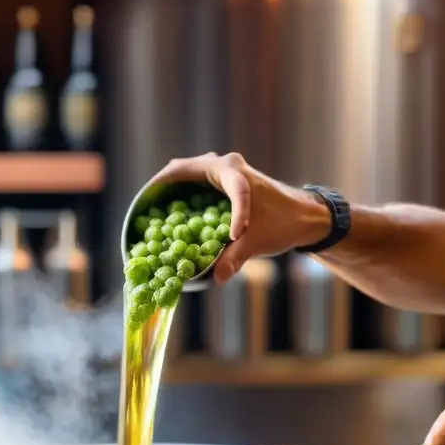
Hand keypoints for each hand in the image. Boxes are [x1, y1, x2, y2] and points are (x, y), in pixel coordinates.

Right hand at [149, 152, 331, 282]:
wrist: (304, 216)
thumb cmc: (285, 223)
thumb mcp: (259, 242)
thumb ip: (235, 258)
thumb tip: (216, 278)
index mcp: (235, 174)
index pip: (213, 187)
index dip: (218, 212)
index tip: (233, 235)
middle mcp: (225, 166)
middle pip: (181, 170)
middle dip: (160, 188)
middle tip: (140, 208)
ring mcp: (220, 172)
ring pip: (184, 175)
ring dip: (166, 192)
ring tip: (145, 213)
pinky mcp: (219, 183)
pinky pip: (190, 185)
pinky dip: (176, 198)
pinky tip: (164, 219)